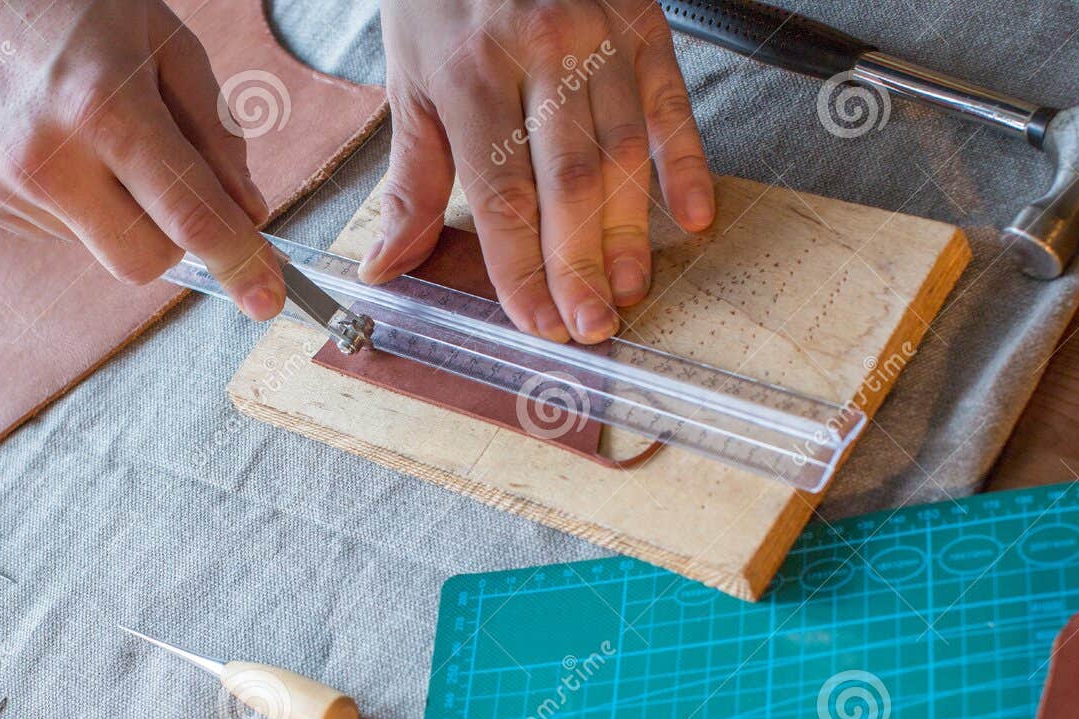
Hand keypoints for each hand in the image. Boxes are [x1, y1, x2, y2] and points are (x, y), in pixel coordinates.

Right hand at [0, 0, 285, 319]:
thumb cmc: (71, 4)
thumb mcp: (166, 41)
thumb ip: (216, 132)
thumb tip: (248, 212)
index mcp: (103, 108)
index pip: (186, 217)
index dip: (237, 262)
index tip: (267, 297)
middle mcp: (46, 158)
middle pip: (145, 261)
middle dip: (174, 238)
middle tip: (171, 180)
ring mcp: (3, 186)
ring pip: (101, 248)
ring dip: (119, 212)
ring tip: (91, 134)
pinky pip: (60, 231)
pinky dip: (77, 203)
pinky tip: (57, 143)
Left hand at [362, 0, 714, 343]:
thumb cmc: (441, 2)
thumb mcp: (409, 85)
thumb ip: (409, 182)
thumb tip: (386, 266)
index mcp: (470, 73)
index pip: (503, 196)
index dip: (523, 269)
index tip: (539, 323)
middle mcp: (540, 51)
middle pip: (569, 182)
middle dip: (582, 265)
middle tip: (593, 327)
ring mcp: (599, 34)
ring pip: (624, 151)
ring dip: (632, 230)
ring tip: (630, 290)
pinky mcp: (642, 21)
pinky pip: (671, 102)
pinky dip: (687, 162)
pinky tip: (692, 217)